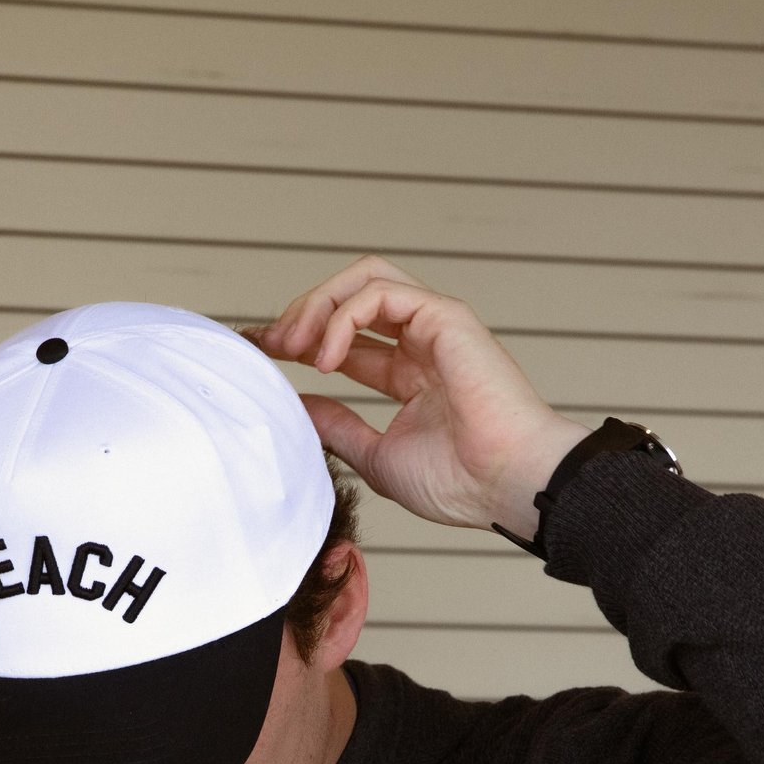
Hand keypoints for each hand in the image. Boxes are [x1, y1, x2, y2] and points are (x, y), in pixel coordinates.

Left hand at [241, 257, 586, 540]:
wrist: (505, 485)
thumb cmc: (459, 481)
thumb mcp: (376, 455)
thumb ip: (338, 426)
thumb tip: (296, 405)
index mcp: (411, 373)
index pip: (347, 338)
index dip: (299, 337)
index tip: (258, 351)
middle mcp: (424, 342)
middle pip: (351, 296)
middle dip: (302, 314)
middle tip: (269, 345)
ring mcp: (437, 325)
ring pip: (365, 279)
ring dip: (318, 305)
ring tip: (292, 345)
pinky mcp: (446, 316)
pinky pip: (380, 292)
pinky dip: (343, 317)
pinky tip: (326, 357)